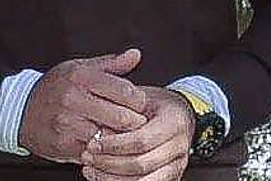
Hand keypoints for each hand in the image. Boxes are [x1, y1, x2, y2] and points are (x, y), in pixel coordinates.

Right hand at [19, 49, 148, 162]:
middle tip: (137, 122)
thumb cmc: (57, 86)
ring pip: (110, 137)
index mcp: (82, 77)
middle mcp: (73, 100)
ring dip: (120, 139)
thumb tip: (136, 55)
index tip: (140, 104)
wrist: (21, 109)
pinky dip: (104, 151)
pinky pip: (94, 152)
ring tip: (123, 134)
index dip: (139, 100)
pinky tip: (105, 144)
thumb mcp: (81, 67)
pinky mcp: (63, 146)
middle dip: (134, 122)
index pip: (125, 91)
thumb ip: (112, 63)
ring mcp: (67, 125)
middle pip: (121, 117)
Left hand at [79, 86, 194, 180]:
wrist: (182, 114)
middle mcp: (178, 147)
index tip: (94, 144)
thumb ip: (125, 113)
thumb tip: (101, 132)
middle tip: (88, 157)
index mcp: (174, 123)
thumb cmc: (159, 105)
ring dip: (111, 179)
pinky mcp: (171, 177)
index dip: (114, 146)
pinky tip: (104, 177)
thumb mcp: (143, 99)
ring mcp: (176, 165)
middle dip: (108, 164)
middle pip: (140, 165)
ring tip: (92, 169)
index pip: (141, 141)